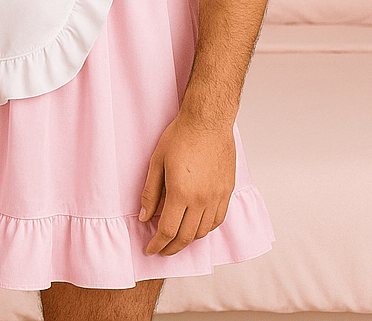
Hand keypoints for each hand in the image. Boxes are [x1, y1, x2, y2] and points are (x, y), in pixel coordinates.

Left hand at [140, 113, 236, 255]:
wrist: (208, 121)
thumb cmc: (180, 136)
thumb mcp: (157, 162)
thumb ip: (150, 193)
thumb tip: (144, 217)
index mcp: (181, 193)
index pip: (167, 230)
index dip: (157, 244)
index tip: (150, 249)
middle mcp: (201, 199)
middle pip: (186, 236)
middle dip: (171, 247)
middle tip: (162, 249)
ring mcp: (217, 196)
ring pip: (203, 231)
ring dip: (189, 240)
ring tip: (177, 239)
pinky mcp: (227, 191)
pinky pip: (218, 220)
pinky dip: (206, 229)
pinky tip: (197, 226)